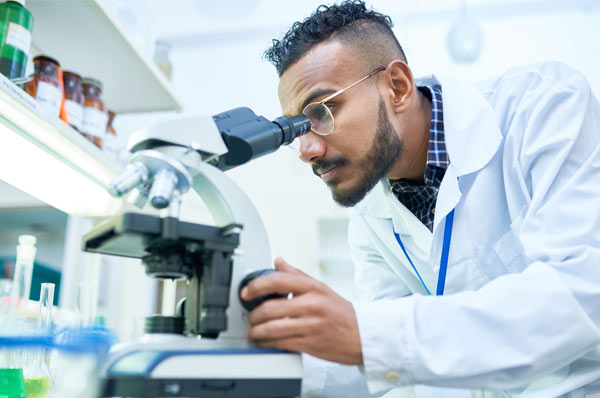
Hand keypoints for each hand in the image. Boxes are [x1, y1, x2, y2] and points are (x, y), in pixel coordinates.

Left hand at [241, 257, 362, 364]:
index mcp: (313, 287)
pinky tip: (262, 342)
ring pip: (272, 328)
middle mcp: (311, 304)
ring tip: (252, 331)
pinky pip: (280, 343)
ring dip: (256, 332)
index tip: (246, 292)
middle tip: (249, 316)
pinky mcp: (310, 344)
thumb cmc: (340, 312)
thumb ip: (296, 275)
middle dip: (253, 315)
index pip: (278, 280)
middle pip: (271, 308)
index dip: (257, 286)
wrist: (362, 334)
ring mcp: (311, 325)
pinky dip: (266, 343)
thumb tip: (278, 262)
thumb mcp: (320, 288)